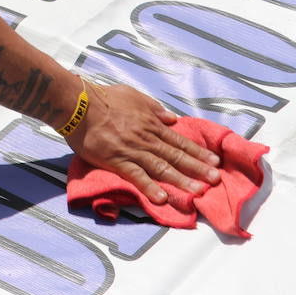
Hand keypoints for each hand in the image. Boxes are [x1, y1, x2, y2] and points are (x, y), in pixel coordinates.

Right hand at [64, 82, 220, 206]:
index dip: (198, 152)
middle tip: (216, 181)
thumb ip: (154, 108)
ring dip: (181, 180)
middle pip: (176, 155)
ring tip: (198, 192)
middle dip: (198, 169)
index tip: (214, 162)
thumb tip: (172, 119)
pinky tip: (162, 198)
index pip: (179, 141)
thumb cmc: (105, 98)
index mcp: (151, 123)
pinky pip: (136, 176)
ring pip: (161, 167)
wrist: (79, 104)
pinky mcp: (116, 161)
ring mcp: (132, 150)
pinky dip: (149, 187)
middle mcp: (146, 138)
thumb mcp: (134, 96)